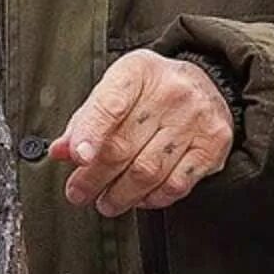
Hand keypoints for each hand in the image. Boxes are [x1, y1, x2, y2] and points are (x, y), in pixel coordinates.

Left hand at [48, 50, 233, 216]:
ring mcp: (195, 118)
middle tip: (78, 193)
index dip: (90, 134)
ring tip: (106, 202)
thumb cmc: (152, 89)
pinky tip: (139, 199)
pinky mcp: (213, 144)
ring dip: (121, 194)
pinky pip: (177, 183)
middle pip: (123, 145)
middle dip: (94, 177)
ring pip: (149, 170)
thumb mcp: (115, 89)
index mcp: (137, 71)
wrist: (207, 82)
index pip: (109, 105)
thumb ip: (86, 120)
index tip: (77, 157)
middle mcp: (170, 92)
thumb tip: (61, 151)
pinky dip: (153, 198)